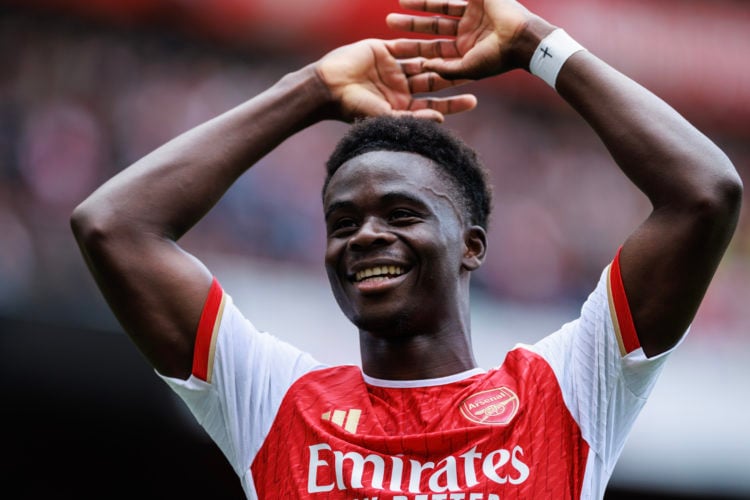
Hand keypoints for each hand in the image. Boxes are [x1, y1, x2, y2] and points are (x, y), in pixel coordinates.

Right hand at [315, 38, 476, 122]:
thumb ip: (412, 117)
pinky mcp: (383, 51)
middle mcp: (400, 88)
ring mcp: (393, 68)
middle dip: (454, 77)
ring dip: (441, 55)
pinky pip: (404, 43)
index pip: (433, 104)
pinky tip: (439, 30)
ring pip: (422, 60)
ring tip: (463, 48)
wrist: (328, 87)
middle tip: (478, 71)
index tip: (473, 100)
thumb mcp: (385, 116)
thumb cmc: (354, 108)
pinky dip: (417, 38)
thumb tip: (440, 120)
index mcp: (402, 106)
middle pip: (433, 81)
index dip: (453, 104)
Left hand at [386, 0, 540, 79]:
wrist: (523, 38)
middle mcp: (465, 33)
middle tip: (389, 23)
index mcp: (463, 52)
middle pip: (431, 29)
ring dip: (420, 6)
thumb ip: (445, 69)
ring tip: (399, 3)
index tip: (392, 48)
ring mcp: (470, 16)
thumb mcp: (467, 69)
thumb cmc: (497, 59)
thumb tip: (423, 67)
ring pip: (439, 10)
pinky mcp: (477, 0)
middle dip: (410, 26)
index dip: (413, 49)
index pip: (432, 50)